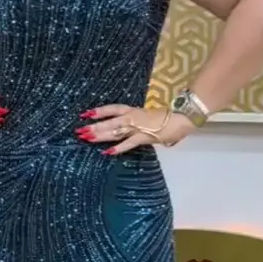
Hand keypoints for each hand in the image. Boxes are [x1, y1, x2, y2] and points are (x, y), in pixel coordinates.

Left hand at [75, 105, 195, 156]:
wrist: (183, 117)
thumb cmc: (172, 119)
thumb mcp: (155, 120)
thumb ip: (149, 128)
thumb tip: (156, 138)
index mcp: (135, 111)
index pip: (113, 108)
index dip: (99, 111)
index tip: (85, 114)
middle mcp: (134, 117)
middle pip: (110, 121)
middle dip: (94, 126)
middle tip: (79, 131)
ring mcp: (138, 126)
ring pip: (115, 130)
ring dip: (100, 135)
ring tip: (87, 138)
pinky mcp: (145, 136)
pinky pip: (129, 143)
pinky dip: (118, 148)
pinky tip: (107, 153)